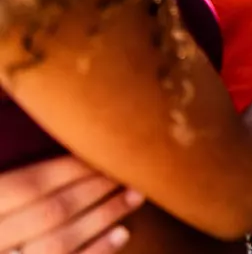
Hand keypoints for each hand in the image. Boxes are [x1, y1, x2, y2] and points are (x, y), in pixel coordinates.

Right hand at [0, 156, 143, 252]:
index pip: (28, 184)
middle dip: (95, 189)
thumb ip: (15, 176)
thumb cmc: (2, 211)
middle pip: (51, 211)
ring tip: (135, 195)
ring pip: (60, 243)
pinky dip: (96, 252)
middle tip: (128, 169)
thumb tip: (34, 113)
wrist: (2, 241)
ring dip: (104, 217)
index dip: (68, 168)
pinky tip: (123, 234)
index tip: (102, 150)